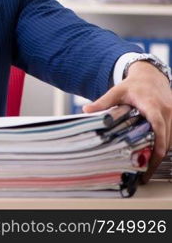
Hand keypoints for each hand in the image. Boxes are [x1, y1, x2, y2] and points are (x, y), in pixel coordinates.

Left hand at [83, 61, 171, 182]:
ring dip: (161, 154)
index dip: (158, 143)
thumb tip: (86, 110)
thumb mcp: (116, 91)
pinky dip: (164, 147)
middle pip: (167, 139)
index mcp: (153, 105)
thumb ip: (103, 102)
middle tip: (144, 175)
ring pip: (171, 140)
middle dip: (157, 157)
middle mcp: (167, 111)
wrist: (151, 75)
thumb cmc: (133, 85)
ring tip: (147, 171)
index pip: (159, 126)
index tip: (152, 158)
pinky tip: (152, 157)